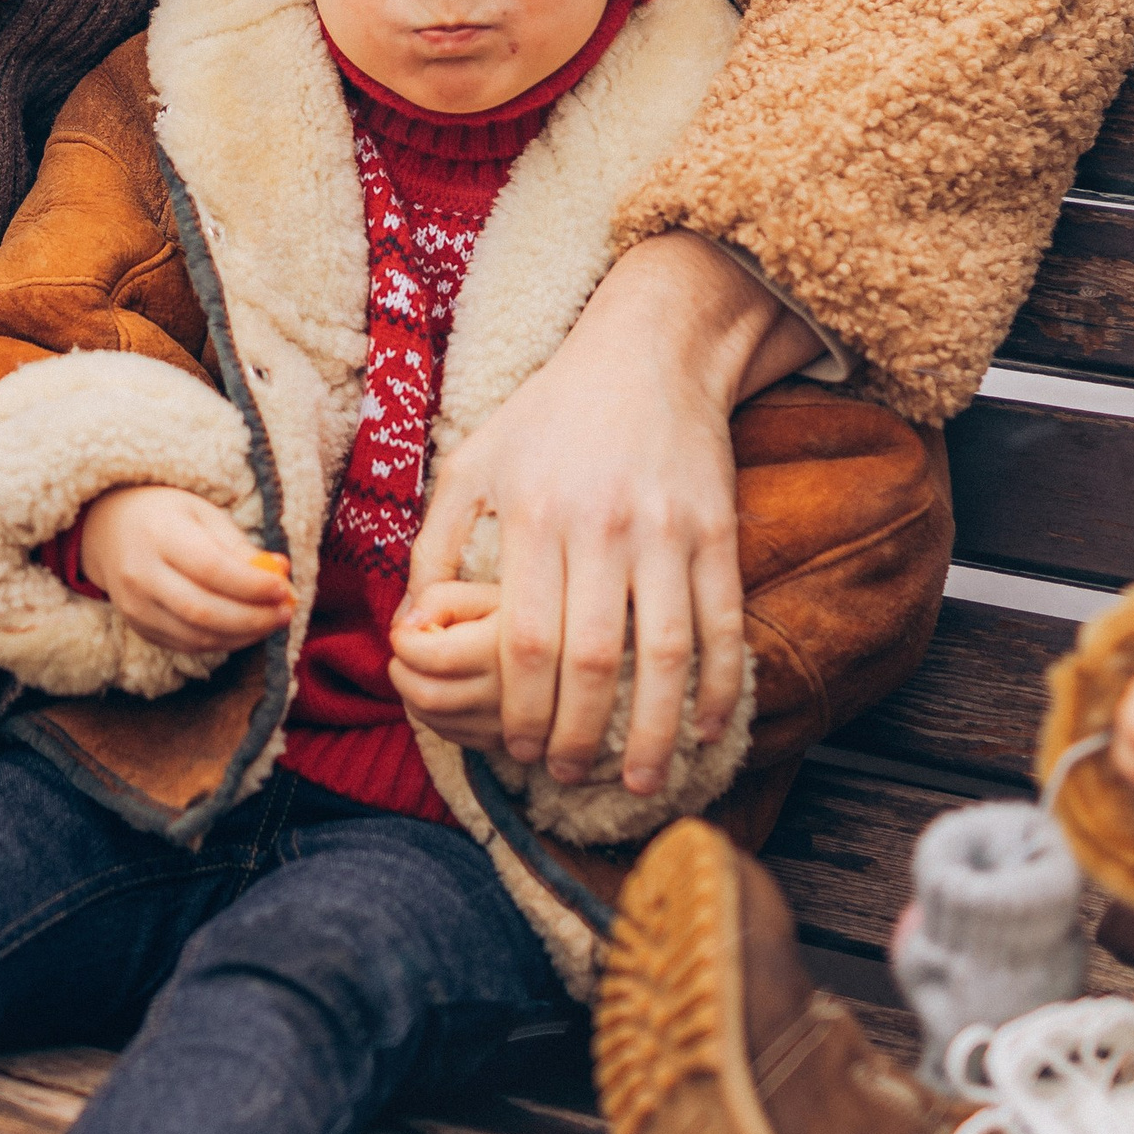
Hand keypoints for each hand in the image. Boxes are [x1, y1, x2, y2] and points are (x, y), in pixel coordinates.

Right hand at [75, 486, 293, 657]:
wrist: (108, 529)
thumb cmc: (165, 514)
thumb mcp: (201, 512)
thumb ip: (238, 545)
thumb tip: (280, 571)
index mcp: (158, 534)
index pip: (211, 569)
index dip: (252, 585)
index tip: (284, 588)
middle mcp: (140, 574)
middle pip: (203, 611)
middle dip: (253, 618)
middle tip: (286, 613)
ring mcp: (135, 606)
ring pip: (196, 636)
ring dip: (243, 636)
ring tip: (272, 623)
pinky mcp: (138, 626)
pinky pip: (186, 645)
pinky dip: (222, 643)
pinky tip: (244, 630)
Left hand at [389, 579, 504, 751]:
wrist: (562, 654)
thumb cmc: (516, 615)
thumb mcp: (483, 592)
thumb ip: (441, 598)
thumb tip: (405, 626)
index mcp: (513, 647)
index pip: (436, 657)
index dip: (405, 641)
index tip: (406, 628)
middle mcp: (514, 693)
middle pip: (428, 695)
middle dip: (401, 669)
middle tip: (407, 648)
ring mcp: (508, 724)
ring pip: (431, 718)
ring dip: (410, 691)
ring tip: (423, 664)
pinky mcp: (501, 741)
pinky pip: (445, 732)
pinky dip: (429, 711)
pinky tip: (443, 685)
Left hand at [409, 232, 813, 797]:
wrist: (648, 352)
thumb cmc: (548, 415)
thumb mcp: (472, 462)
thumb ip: (435, 542)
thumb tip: (410, 625)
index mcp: (534, 514)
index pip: (526, 641)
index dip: (523, 709)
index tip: (519, 750)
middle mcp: (601, 526)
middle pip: (592, 661)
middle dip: (580, 736)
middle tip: (570, 777)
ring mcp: (666, 530)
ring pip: (663, 656)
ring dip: (654, 732)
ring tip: (639, 781)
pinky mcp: (717, 530)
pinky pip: (723, 625)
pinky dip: (719, 686)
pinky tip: (708, 731)